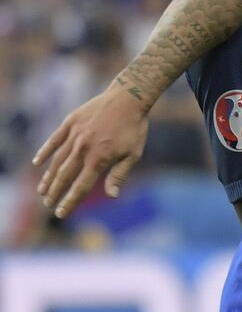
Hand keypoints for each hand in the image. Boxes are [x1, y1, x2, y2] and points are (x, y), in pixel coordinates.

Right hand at [33, 86, 149, 217]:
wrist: (129, 97)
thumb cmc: (134, 128)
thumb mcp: (133, 153)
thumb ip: (119, 175)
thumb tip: (112, 196)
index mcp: (99, 159)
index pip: (80, 187)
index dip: (69, 202)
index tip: (60, 213)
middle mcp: (83, 149)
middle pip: (64, 177)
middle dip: (55, 193)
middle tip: (47, 205)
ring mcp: (75, 135)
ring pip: (56, 161)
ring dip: (48, 177)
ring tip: (42, 191)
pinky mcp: (71, 122)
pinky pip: (54, 140)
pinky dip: (45, 151)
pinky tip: (37, 163)